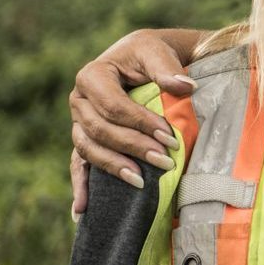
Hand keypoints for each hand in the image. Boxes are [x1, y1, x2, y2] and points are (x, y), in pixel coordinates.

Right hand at [68, 28, 200, 212]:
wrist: (142, 59)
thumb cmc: (150, 54)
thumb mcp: (157, 52)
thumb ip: (167, 68)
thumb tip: (184, 87)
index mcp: (91, 76)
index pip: (113, 106)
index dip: (140, 123)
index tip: (169, 137)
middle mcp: (79, 101)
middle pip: (100, 131)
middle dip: (133, 148)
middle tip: (165, 162)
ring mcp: (78, 123)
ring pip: (88, 150)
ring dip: (114, 168)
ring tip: (141, 182)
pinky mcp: (85, 139)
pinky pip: (78, 164)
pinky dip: (80, 187)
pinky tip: (82, 212)